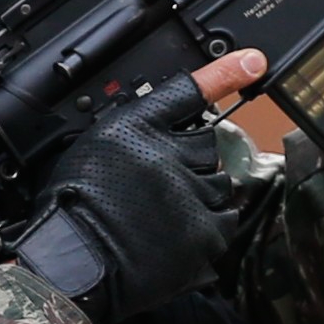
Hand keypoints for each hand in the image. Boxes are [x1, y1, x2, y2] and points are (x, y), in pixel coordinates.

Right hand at [9, 68, 264, 318]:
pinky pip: (224, 222)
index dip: (223, 74)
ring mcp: (188, 193)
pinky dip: (207, 230)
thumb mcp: (97, 148)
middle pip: (208, 146)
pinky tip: (177, 237)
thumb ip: (137, 136)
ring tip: (164, 217)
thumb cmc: (75, 208)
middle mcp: (167, 155)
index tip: (253, 61)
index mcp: (136, 128)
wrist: (70, 262)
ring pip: (220, 185)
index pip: (186, 91)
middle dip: (192, 164)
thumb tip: (173, 135)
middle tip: (159, 189)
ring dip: (202, 198)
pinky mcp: (201, 231)